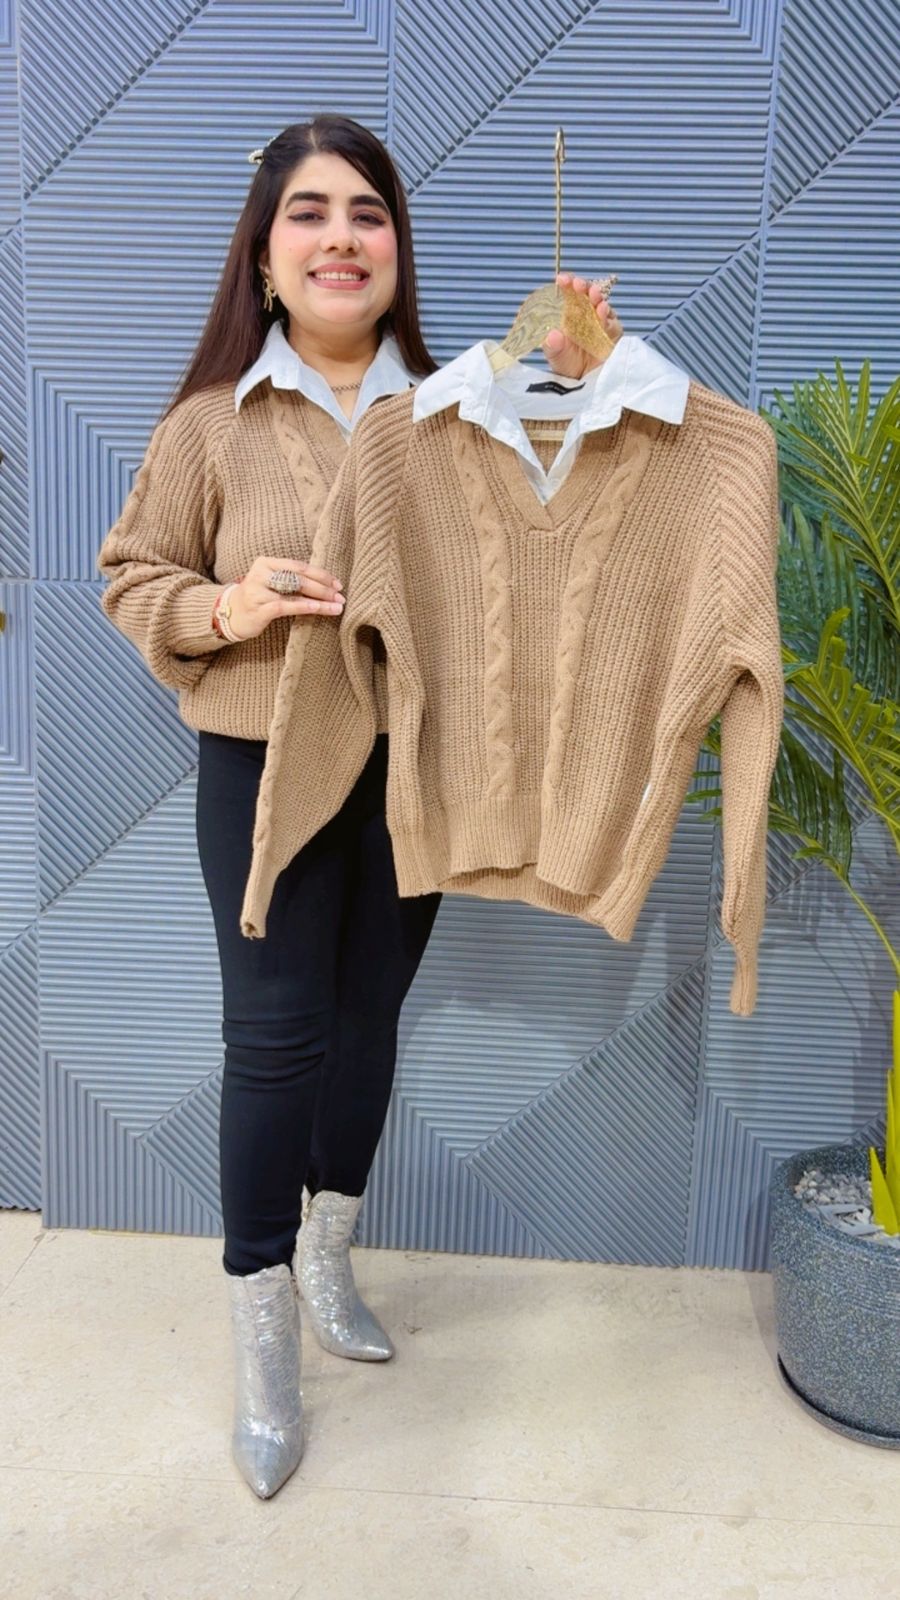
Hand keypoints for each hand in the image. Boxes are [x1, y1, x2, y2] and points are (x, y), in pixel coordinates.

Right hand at [227, 557, 344, 640]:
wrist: (231, 614)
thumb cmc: (259, 597)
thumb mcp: (272, 582)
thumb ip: (292, 579)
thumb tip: (326, 584)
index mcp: (266, 562)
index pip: (299, 566)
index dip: (321, 574)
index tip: (338, 584)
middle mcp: (260, 574)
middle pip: (298, 578)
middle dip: (323, 588)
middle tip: (341, 597)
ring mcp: (257, 592)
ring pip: (294, 592)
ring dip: (319, 600)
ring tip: (336, 606)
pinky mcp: (258, 609)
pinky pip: (284, 606)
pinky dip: (302, 606)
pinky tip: (316, 608)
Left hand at [542, 271, 623, 379]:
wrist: (583, 381)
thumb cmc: (567, 364)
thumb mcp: (556, 355)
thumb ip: (553, 346)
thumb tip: (552, 336)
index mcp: (568, 314)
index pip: (568, 293)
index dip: (567, 284)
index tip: (562, 280)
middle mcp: (585, 314)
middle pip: (586, 294)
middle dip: (584, 287)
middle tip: (579, 285)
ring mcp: (600, 321)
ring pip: (600, 304)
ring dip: (597, 298)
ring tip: (594, 296)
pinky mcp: (612, 332)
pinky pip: (611, 321)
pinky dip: (607, 316)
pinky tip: (602, 312)